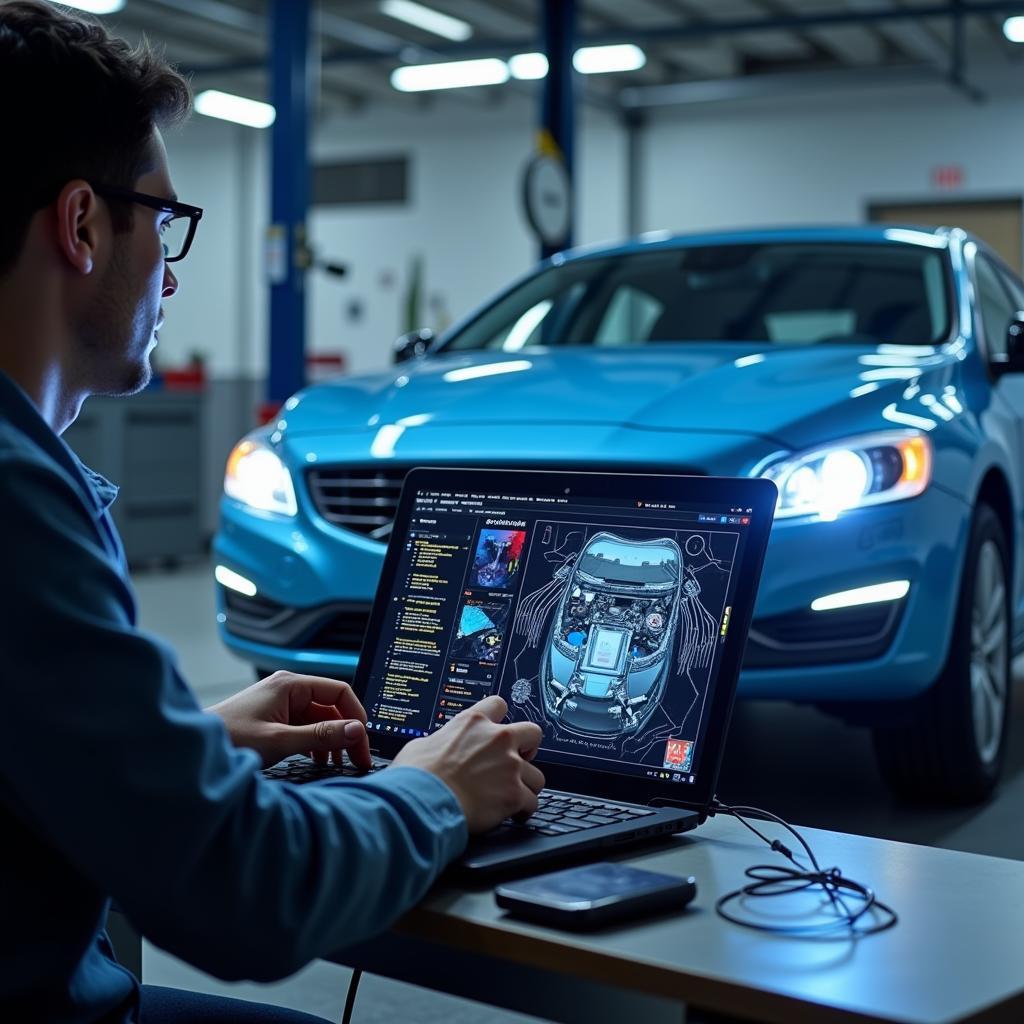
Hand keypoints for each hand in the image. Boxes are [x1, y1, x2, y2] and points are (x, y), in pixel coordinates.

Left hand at [208, 671, 371, 769]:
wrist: (193, 751)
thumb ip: (321, 736)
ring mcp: (281, 704)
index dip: (356, 715)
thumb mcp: (280, 741)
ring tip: (338, 764)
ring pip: (320, 719)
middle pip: (331, 708)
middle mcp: (288, 689)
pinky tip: (318, 759)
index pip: (339, 692)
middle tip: (357, 760)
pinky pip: (305, 727)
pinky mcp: (274, 718)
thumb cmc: (229, 740)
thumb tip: (356, 731)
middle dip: (346, 732)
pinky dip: (316, 742)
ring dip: (331, 740)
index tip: (363, 740)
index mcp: (291, 685)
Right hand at [393, 695, 543, 832]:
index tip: (498, 732)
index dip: (500, 719)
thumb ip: (441, 742)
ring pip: (537, 774)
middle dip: (528, 748)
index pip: (498, 704)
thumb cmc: (416, 776)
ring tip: (512, 795)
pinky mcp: (514, 793)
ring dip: (526, 785)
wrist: (422, 801)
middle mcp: (496, 739)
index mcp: (472, 722)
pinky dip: (523, 809)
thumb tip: (438, 749)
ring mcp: (509, 766)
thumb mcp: (421, 745)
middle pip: (533, 733)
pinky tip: (513, 813)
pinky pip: (532, 801)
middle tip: (517, 761)